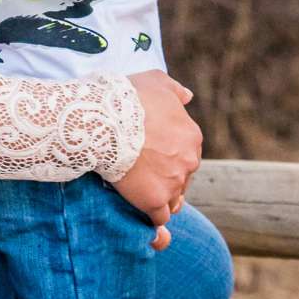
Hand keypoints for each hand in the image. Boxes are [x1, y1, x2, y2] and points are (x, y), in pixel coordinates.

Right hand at [113, 71, 201, 234]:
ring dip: (162, 197)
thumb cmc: (129, 97)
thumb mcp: (157, 81)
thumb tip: (188, 96)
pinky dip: (152, 216)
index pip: (188, 152)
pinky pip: (159, 217)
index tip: (154, 155)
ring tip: (144, 194)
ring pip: (172, 198)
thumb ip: (175, 90)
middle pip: (183, 176)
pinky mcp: (154, 201)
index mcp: (192, 136)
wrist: (106, 120)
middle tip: (146, 174)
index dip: (171, 156)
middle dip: (168, 176)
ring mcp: (173, 183)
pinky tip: (142, 211)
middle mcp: (189, 161)